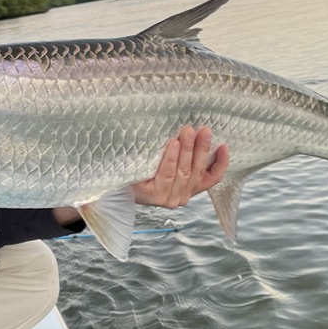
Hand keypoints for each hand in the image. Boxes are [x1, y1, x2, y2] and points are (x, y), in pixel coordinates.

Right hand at [52, 125, 228, 225]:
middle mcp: (170, 199)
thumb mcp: (118, 171)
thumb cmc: (120, 177)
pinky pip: (210, 179)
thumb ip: (120, 162)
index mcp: (151, 196)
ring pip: (197, 172)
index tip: (172, 141)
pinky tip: (224, 147)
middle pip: (184, 172)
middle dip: (188, 149)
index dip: (171, 160)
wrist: (129, 192)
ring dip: (202, 150)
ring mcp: (184, 195)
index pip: (164, 177)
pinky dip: (220, 164)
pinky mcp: (194, 189)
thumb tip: (103, 152)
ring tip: (203, 131)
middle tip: (189, 128)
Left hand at [131, 125, 227, 208]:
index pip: (211, 179)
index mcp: (190, 189)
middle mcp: (182, 197)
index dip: (220, 163)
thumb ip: (185, 156)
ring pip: (184, 172)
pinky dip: (171, 158)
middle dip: (202, 148)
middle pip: (197, 171)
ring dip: (188, 150)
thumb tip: (196, 132)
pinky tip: (173, 144)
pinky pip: (166, 174)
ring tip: (188, 131)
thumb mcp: (169, 163)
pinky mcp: (154, 196)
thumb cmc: (146, 170)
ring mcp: (168, 198)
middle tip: (203, 130)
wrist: (118, 184)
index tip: (224, 146)